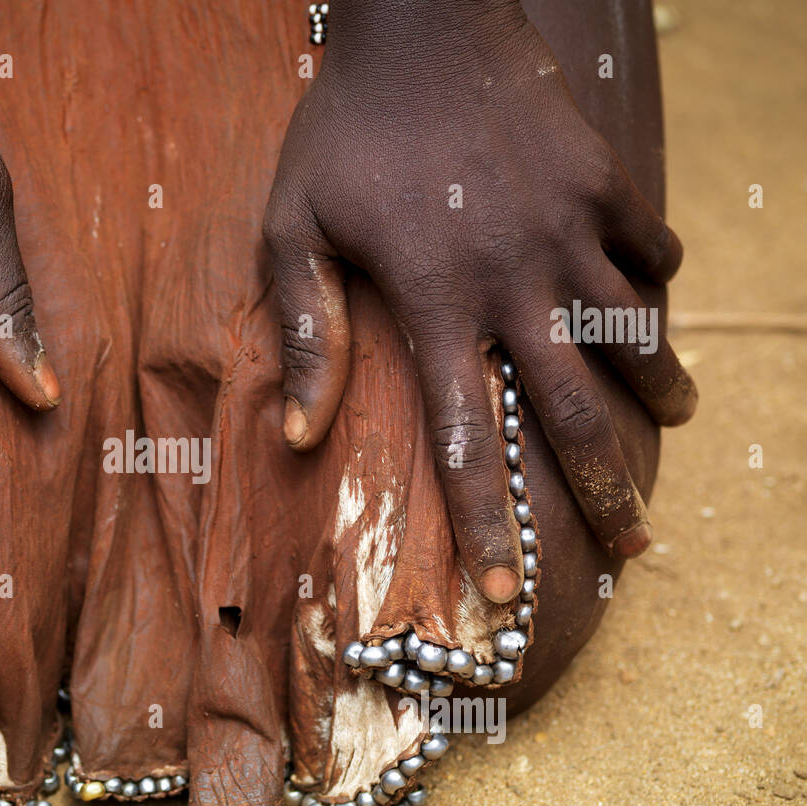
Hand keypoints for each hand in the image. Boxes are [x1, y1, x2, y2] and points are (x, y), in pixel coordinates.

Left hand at [262, 0, 695, 601]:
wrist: (419, 17)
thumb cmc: (339, 130)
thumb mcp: (291, 228)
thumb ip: (301, 331)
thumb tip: (296, 435)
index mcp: (434, 303)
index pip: (464, 440)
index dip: (486, 522)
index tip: (506, 591)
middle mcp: (514, 279)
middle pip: (571, 411)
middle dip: (606, 488)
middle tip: (635, 547)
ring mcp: (570, 227)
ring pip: (632, 333)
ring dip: (654, 388)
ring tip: (671, 423)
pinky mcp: (605, 179)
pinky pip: (651, 247)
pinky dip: (657, 283)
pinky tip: (656, 306)